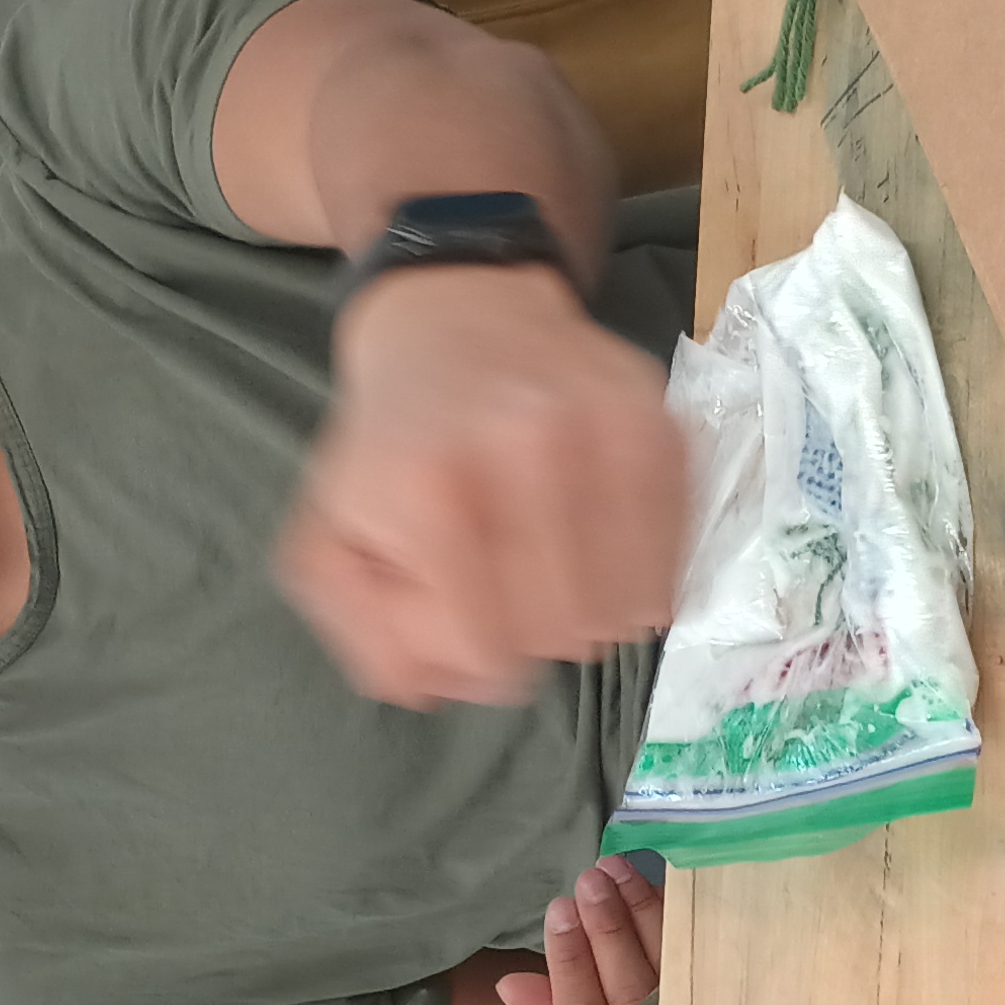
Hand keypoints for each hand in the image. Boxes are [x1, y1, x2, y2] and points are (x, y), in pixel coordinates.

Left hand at [277, 266, 687, 709]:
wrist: (458, 314)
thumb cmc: (393, 443)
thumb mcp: (331, 535)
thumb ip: (364, 630)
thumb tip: (437, 689)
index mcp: (432, 492)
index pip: (489, 652)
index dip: (480, 657)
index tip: (470, 617)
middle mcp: (526, 454)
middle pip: (562, 636)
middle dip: (536, 635)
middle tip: (515, 591)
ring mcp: (605, 434)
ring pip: (628, 608)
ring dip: (595, 610)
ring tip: (559, 566)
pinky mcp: (662, 428)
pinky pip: (673, 558)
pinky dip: (643, 572)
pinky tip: (603, 541)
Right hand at [493, 856, 663, 1004]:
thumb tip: (511, 985)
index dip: (570, 961)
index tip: (559, 910)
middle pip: (629, 987)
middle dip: (608, 928)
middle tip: (591, 880)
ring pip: (667, 968)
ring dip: (643, 913)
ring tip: (619, 870)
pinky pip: (701, 960)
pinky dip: (679, 921)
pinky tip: (659, 885)